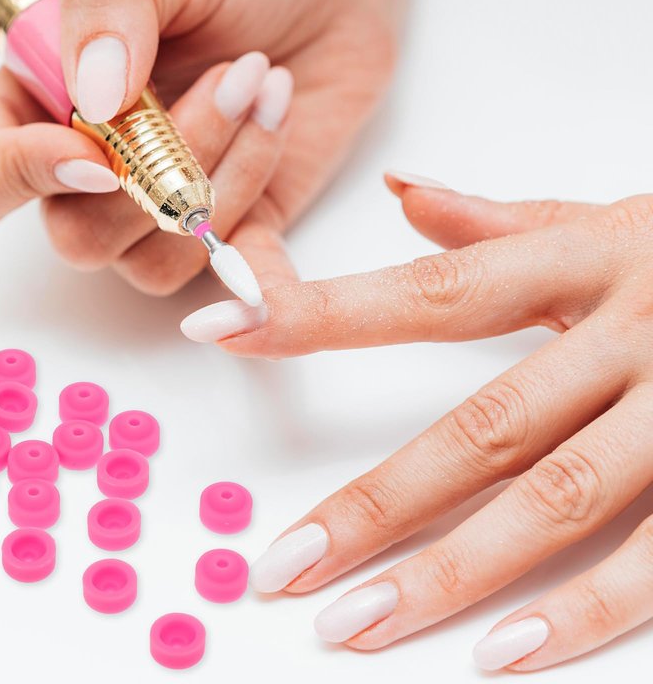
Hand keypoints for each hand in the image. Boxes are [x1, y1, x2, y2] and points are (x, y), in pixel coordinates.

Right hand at [0, 0, 428, 295]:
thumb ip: (106, 9)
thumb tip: (93, 101)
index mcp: (39, 108)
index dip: (7, 181)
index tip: (89, 142)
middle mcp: (92, 173)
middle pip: (78, 238)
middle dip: (159, 166)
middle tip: (231, 72)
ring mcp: (160, 209)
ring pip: (157, 257)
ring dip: (221, 174)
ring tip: (264, 81)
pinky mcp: (231, 228)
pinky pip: (226, 264)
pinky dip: (256, 209)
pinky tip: (279, 121)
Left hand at [181, 172, 652, 670]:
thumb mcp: (609, 218)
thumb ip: (500, 221)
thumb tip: (400, 195)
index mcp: (580, 261)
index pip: (422, 291)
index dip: (315, 312)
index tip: (220, 331)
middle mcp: (630, 329)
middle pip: (479, 428)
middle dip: (374, 504)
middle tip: (281, 570)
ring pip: (556, 500)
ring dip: (451, 575)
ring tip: (354, 630)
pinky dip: (587, 610)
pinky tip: (502, 657)